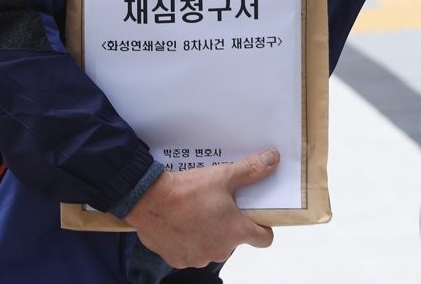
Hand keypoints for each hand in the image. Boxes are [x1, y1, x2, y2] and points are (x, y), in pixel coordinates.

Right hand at [125, 149, 278, 268]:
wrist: (148, 199)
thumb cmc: (187, 190)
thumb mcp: (223, 176)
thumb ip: (251, 170)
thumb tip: (271, 159)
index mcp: (235, 231)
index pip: (264, 239)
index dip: (263, 228)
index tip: (256, 217)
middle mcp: (220, 250)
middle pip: (234, 240)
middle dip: (229, 225)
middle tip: (218, 205)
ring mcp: (198, 257)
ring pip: (211, 246)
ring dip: (208, 233)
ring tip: (197, 212)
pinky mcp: (178, 259)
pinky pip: (190, 251)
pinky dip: (188, 240)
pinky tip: (181, 223)